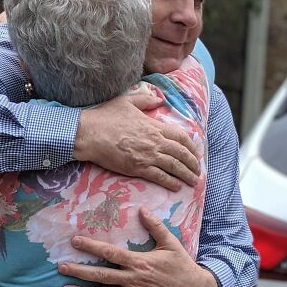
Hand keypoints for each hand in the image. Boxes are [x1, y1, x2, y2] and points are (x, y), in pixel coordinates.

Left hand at [58, 208, 217, 286]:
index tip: (75, 241)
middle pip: (101, 275)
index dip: (92, 247)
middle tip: (61, 268)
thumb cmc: (182, 265)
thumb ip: (155, 226)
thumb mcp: (171, 243)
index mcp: (139, 262)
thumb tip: (142, 209)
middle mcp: (133, 280)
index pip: (110, 253)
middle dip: (79, 271)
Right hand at [73, 94, 199, 191]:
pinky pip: (159, 177)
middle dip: (192, 163)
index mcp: (154, 126)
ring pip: (174, 167)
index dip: (191, 145)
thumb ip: (145, 100)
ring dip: (186, 174)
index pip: (180, 136)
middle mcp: (155, 142)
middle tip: (197, 170)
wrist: (89, 133)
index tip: (195, 152)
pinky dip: (170, 182)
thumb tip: (159, 99)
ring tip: (193, 181)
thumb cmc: (106, 116)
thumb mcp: (127, 101)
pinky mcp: (137, 168)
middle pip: (181, 153)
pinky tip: (177, 186)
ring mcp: (147, 156)